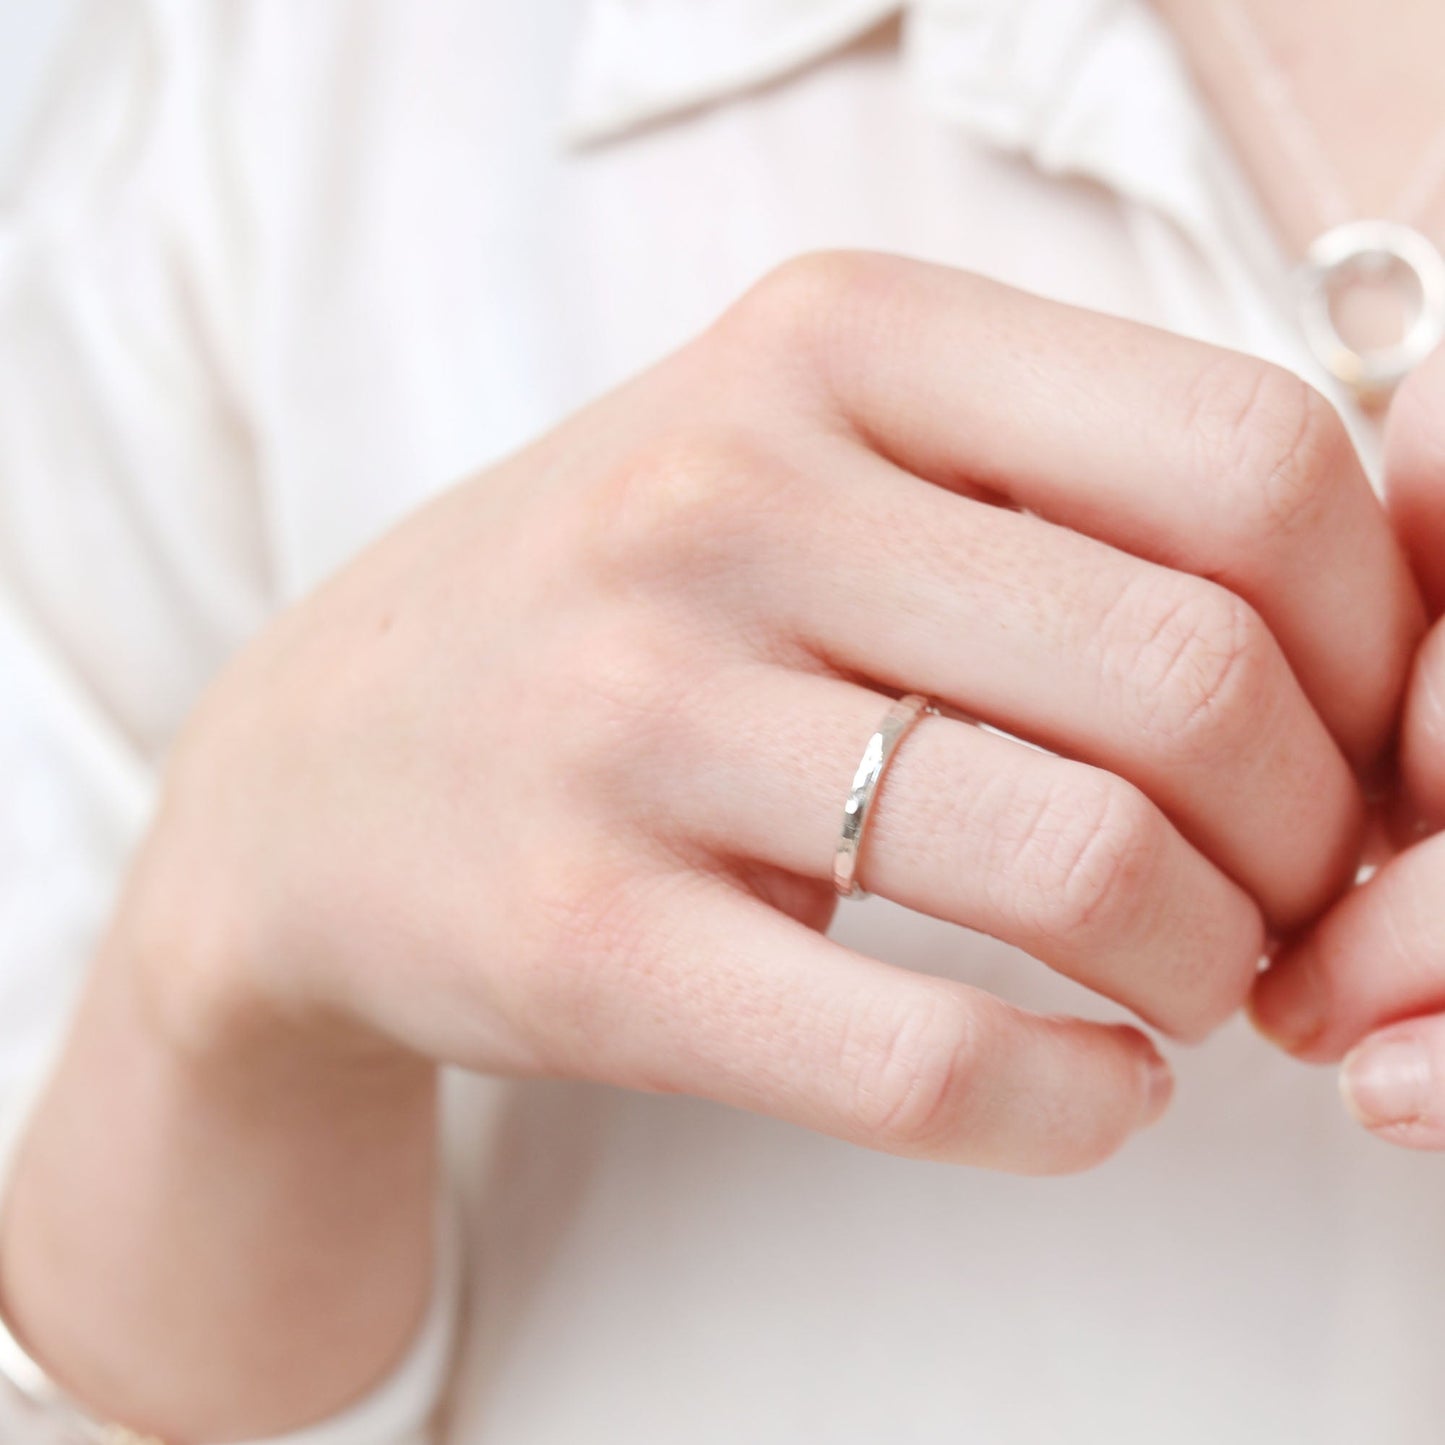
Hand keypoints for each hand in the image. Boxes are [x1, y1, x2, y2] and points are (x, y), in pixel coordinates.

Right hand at [122, 253, 1420, 1172]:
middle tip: (1291, 888)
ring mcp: (634, 724)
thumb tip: (1352, 634)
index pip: (1246, 460)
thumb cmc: (614, 606)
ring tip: (1189, 979)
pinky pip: (926, 1060)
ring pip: (1085, 867)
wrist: (324, 771)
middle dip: (1315, 828)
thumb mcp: (801, 449)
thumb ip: (1051, 486)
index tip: (1359, 736)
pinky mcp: (584, 941)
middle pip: (1192, 677)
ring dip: (1210, 963)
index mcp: (826, 343)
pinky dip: (1080, 1105)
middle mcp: (720, 504)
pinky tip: (1098, 1088)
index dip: (1376, 632)